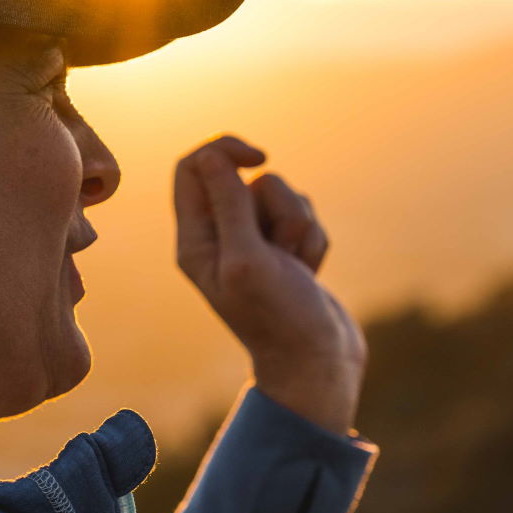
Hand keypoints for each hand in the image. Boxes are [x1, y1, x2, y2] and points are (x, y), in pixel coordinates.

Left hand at [173, 135, 367, 434]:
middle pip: (246, 179)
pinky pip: (305, 216)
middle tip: (279, 248)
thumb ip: (228, 205)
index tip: (257, 158)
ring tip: (296, 267)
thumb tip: (210, 155)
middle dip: (276, 203)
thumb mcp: (246, 259)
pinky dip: (313, 242)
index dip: (224, 150)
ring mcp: (254, 243)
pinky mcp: (286, 250)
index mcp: (196, 240)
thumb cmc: (278, 319)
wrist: (318, 363)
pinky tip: (309, 274)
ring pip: (282, 196)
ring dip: (299, 226)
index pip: (194, 167)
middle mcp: (220, 238)